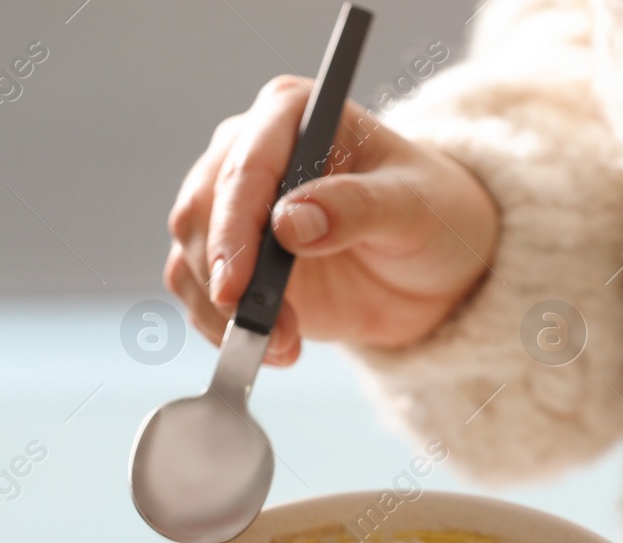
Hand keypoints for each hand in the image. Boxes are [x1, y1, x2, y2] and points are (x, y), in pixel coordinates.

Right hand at [165, 75, 498, 364]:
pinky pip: (200, 296)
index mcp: (292, 113)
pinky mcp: (230, 261)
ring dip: (223, 313)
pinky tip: (276, 348)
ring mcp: (233, 209)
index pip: (245, 165)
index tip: (236, 285)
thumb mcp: (413, 207)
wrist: (432, 266)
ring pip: (191, 257)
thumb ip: (357, 207)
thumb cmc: (432, 215)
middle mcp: (248, 151)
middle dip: (224, 280)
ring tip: (283, 345)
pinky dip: (224, 330)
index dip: (233, 226)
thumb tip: (289, 222)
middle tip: (264, 332)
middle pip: (201, 211)